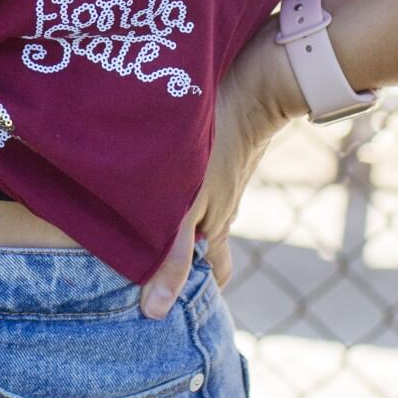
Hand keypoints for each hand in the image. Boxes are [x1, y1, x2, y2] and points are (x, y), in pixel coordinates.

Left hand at [138, 17, 304, 315]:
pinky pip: (200, 176)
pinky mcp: (220, 147)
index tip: (176, 301)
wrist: (257, 85)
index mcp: (219, 228)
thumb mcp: (187, 205)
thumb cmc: (218, 147)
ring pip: (201, 207)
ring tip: (140, 214)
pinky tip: (156, 169)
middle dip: (184, 254)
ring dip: (177, 215)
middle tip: (151, 259)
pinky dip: (180, 183)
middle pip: (207, 241)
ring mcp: (225, 176)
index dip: (201, 289)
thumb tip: (155, 313)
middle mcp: (225, 205)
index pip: (216, 273)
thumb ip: (171, 255)